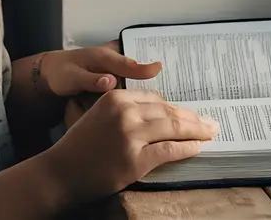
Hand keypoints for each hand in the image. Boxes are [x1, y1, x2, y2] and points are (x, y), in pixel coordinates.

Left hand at [38, 41, 160, 96]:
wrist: (52, 73)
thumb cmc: (61, 73)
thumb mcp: (72, 77)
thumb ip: (91, 80)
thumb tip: (110, 81)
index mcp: (104, 56)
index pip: (128, 63)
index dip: (144, 69)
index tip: (159, 70)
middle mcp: (113, 59)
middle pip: (139, 67)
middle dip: (154, 75)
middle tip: (173, 86)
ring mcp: (115, 68)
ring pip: (137, 75)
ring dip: (149, 84)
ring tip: (167, 99)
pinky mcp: (115, 77)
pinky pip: (131, 82)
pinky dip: (140, 90)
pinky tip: (150, 103)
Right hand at [43, 89, 218, 202]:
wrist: (60, 172)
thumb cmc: (80, 146)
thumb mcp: (100, 116)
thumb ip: (126, 111)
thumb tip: (161, 113)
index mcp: (116, 98)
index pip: (156, 99)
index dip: (177, 107)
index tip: (191, 113)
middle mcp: (124, 112)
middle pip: (168, 111)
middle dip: (193, 118)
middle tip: (210, 123)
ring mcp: (130, 135)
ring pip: (173, 128)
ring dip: (196, 130)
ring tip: (210, 132)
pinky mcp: (135, 159)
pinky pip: (169, 150)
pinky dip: (186, 148)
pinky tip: (197, 147)